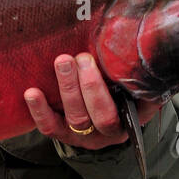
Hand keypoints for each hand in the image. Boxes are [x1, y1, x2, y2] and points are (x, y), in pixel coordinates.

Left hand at [23, 52, 162, 150]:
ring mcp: (84, 135)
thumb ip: (138, 69)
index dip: (119, 92)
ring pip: (76, 119)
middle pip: (100, 117)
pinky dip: (40, 110)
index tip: (110, 65)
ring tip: (62, 62)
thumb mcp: (135, 81)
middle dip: (90, 86)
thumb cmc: (121, 87)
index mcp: (131, 120)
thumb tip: (146, 44)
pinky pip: (50, 127)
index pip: (127, 111)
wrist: (104, 106)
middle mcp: (109, 132)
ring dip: (68, 89)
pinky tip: (32, 92)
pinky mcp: (62, 133)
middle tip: (82, 58)